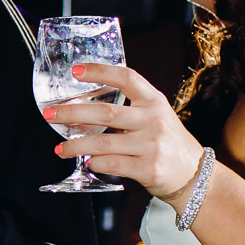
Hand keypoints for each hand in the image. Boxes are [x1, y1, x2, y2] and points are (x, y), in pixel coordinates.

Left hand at [46, 62, 205, 204]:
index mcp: (154, 102)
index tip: (76, 70)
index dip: (100, 71)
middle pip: (105, 112)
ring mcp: (152, 145)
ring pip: (102, 143)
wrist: (194, 175)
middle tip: (50, 114)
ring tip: (61, 148)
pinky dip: (94, 163)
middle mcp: (154, 120)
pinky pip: (111, 164)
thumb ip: (129, 110)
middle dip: (72, 113)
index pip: (127, 78)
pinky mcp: (148, 168)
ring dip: (75, 145)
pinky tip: (86, 162)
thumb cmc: (168, 144)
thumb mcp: (156, 117)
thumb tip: (83, 110)